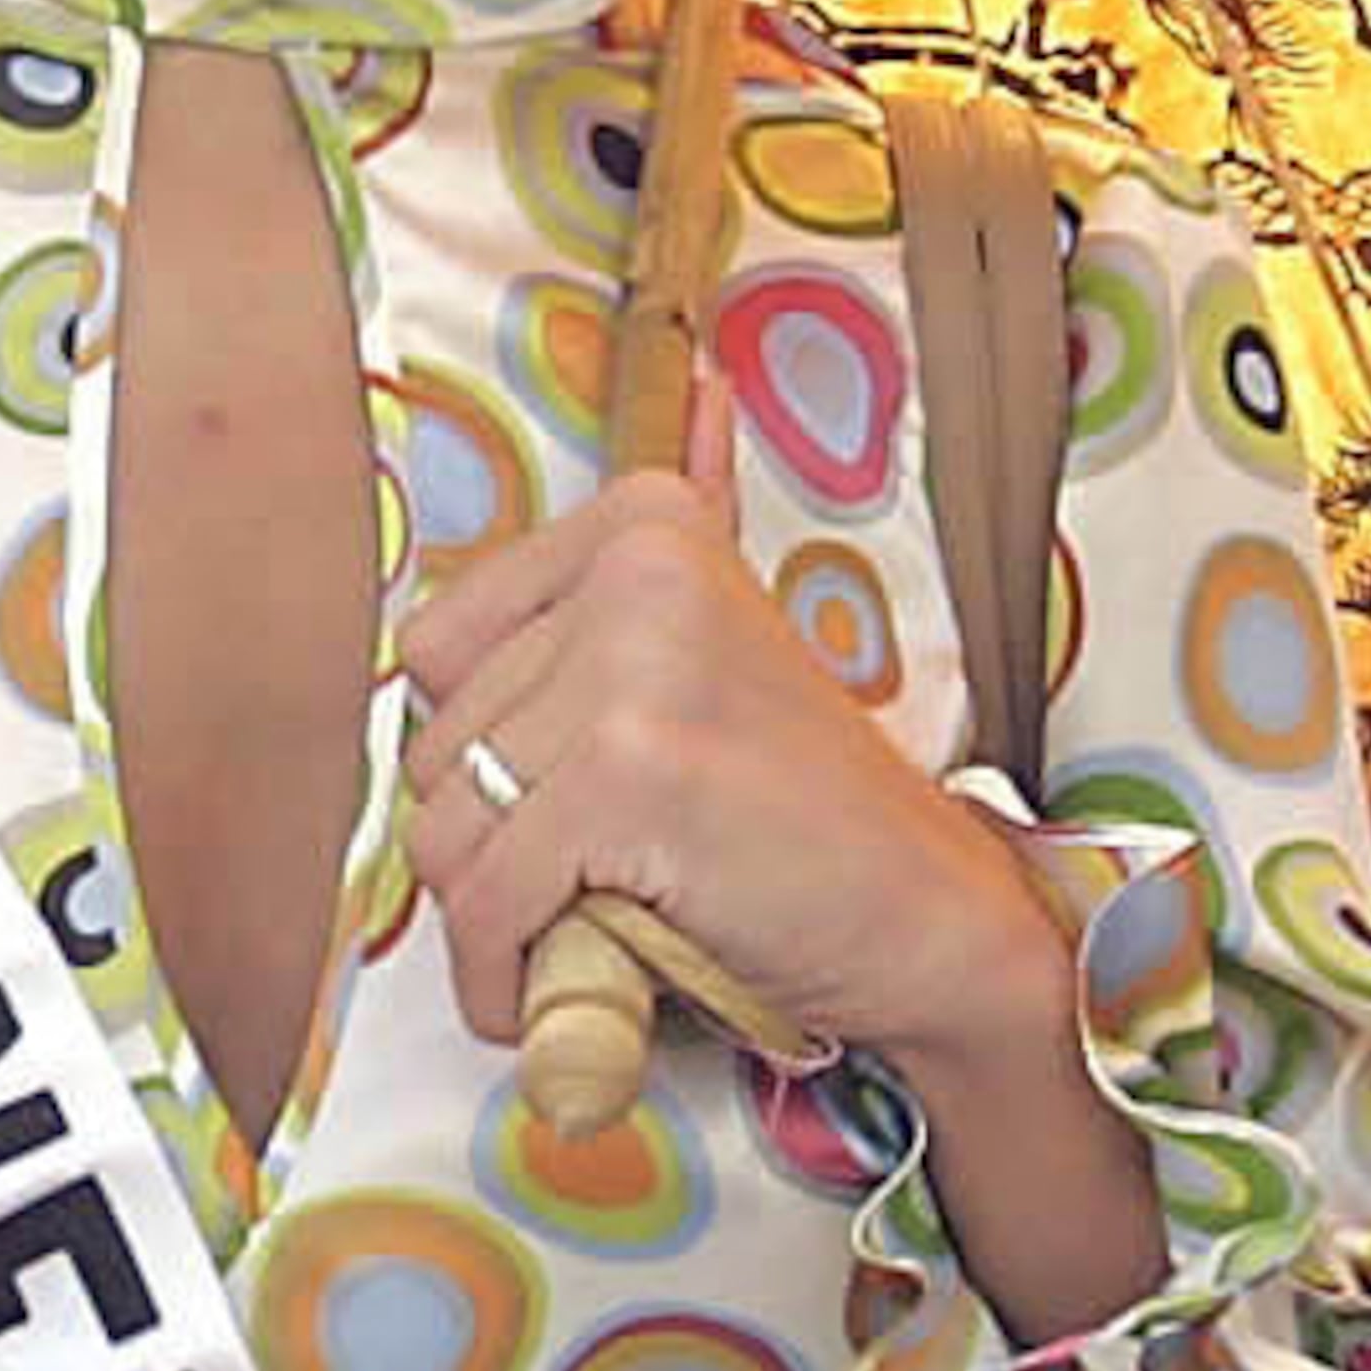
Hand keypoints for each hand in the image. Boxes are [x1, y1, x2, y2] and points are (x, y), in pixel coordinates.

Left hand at [399, 371, 1056, 1083]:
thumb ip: (662, 559)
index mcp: (644, 526)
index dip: (492, 755)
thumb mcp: (726, 646)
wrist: (933, 919)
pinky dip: (507, 975)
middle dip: (498, 840)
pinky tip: (576, 982)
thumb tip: (697, 387)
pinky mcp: (630, 780)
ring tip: (601, 920)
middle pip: (437, 742)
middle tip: (608, 871)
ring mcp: (633, 674)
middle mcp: (636, 575)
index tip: (572, 799)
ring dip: (500, 916)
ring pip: (447, 828)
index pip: (441, 650)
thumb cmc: (809, 814)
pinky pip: (487, 901)